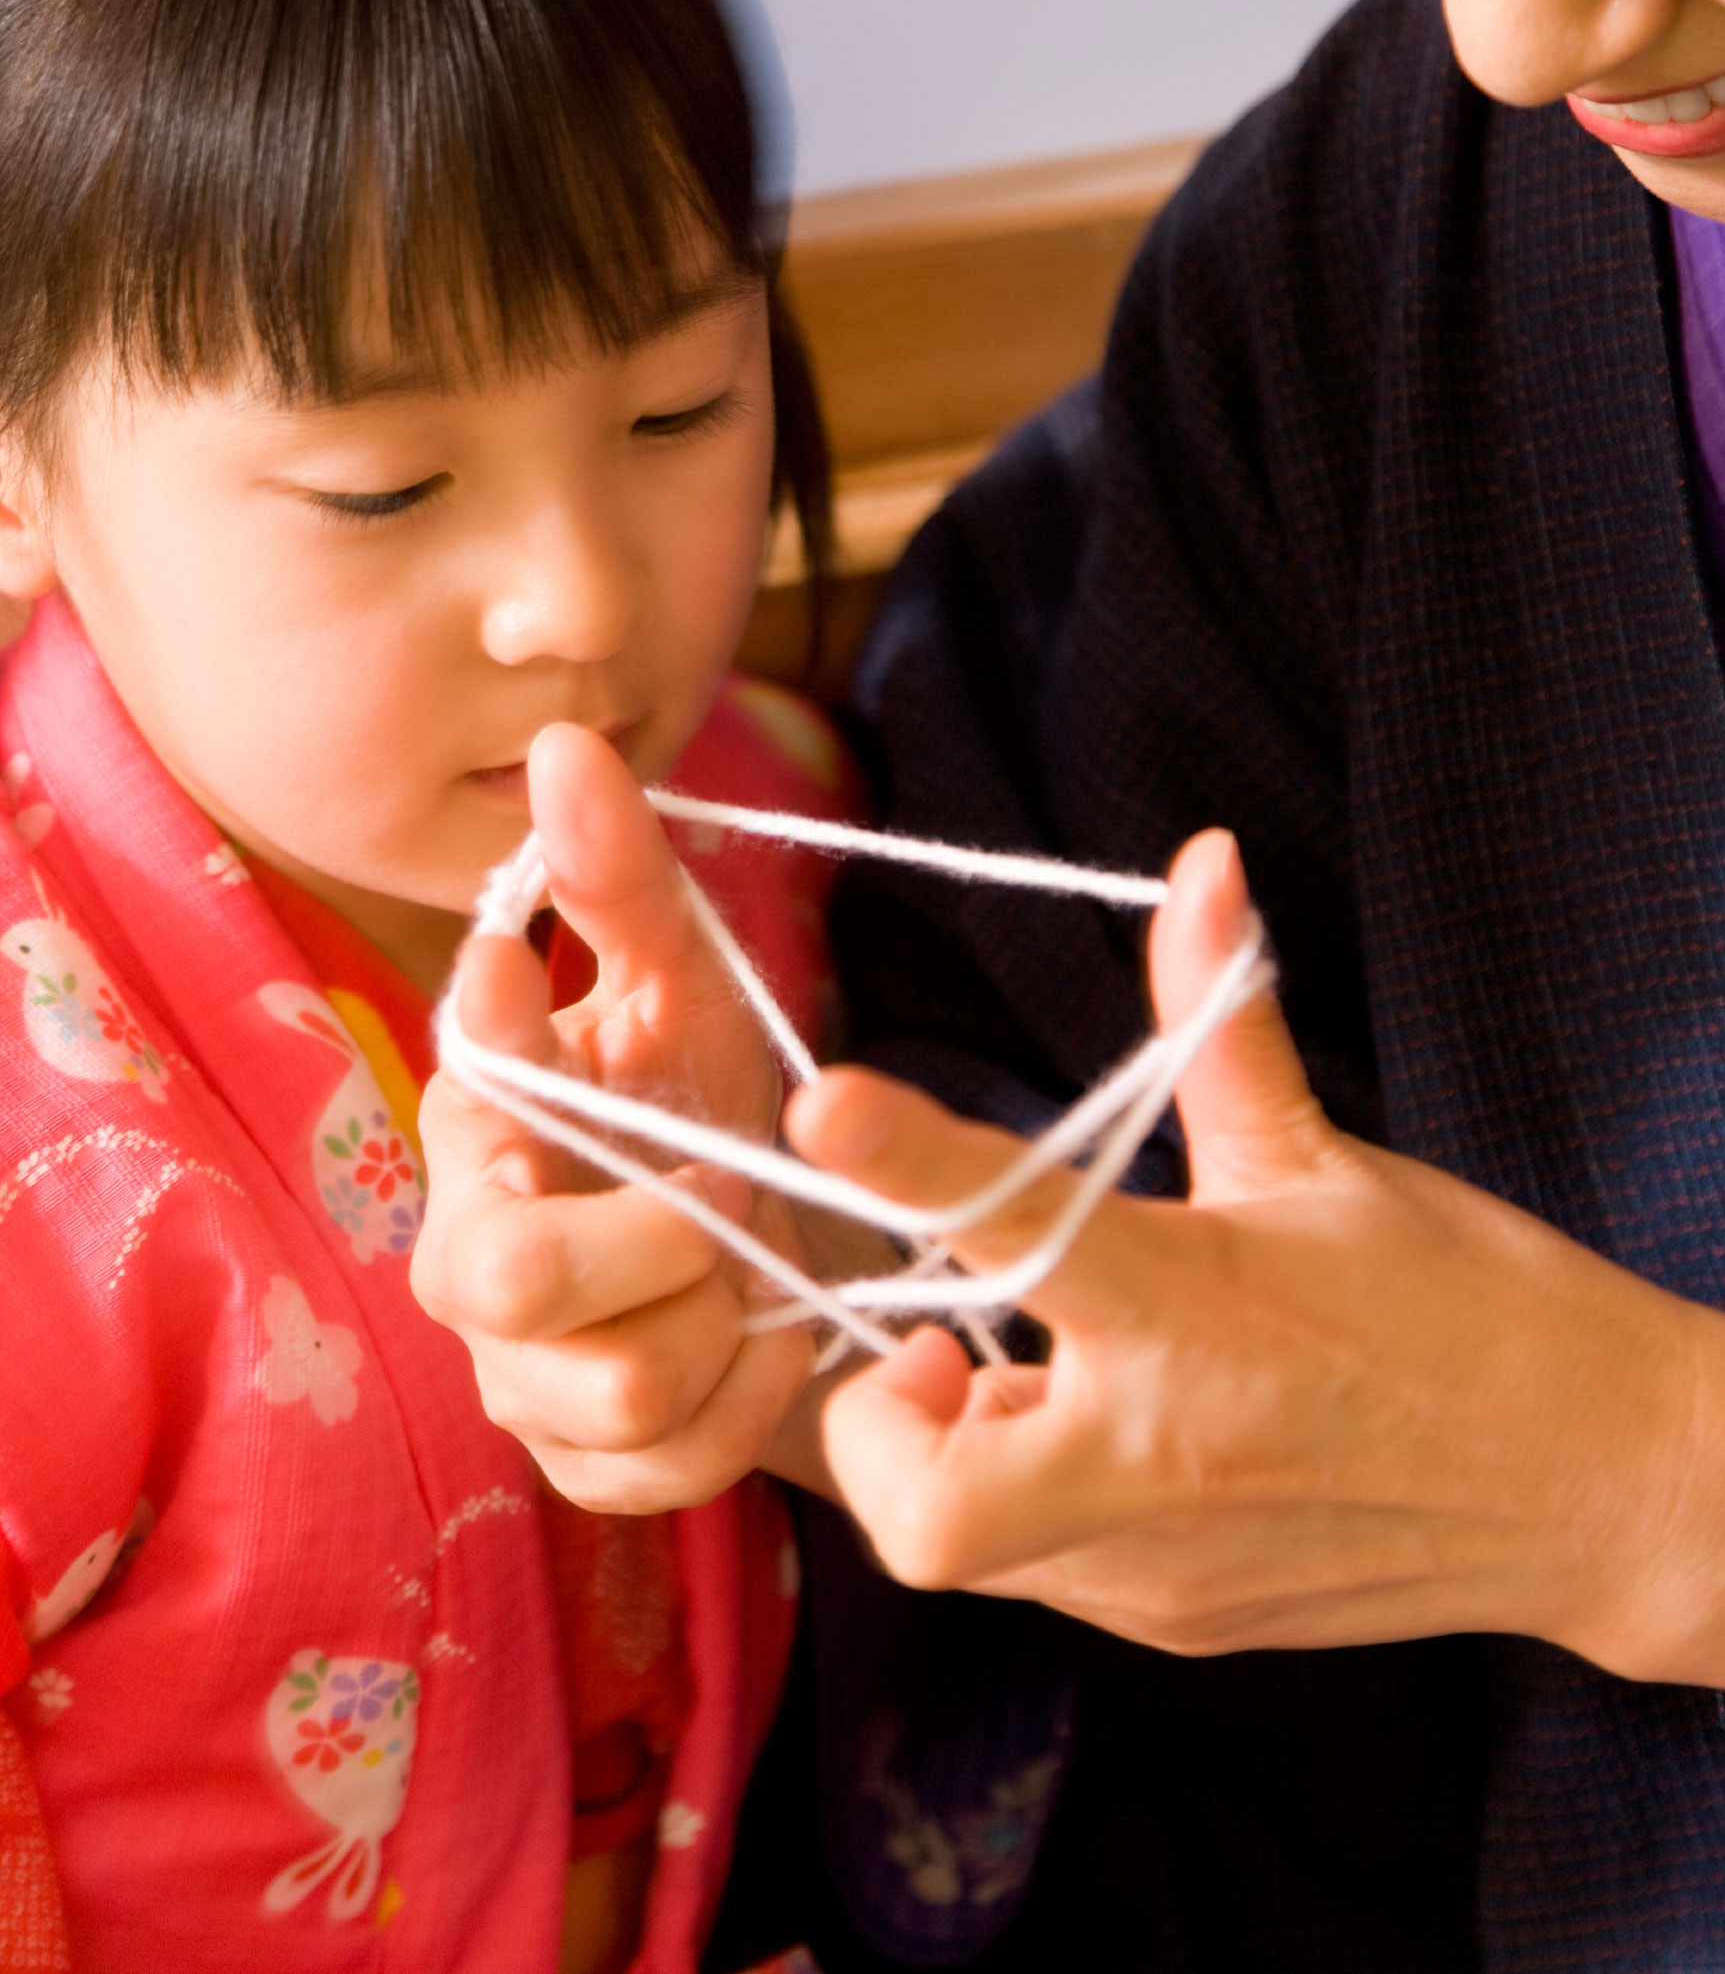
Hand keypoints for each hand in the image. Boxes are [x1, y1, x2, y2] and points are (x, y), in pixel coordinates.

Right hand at [411, 722, 816, 1512]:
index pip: (473, 1120)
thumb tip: (565, 741)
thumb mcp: (680, 975)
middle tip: (729, 1190)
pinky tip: (766, 1340)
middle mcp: (467, 1258)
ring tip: (746, 1265)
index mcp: (479, 1128)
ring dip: (722, 1323)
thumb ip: (620, 876)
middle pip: (516, 1289)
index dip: (566, 1110)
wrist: (768, 1223)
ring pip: (616, 1394)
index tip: (652, 1080)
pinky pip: (670, 1473)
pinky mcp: (580, 1463)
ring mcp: (517, 1375)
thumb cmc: (698, 1086)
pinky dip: (749, 1405)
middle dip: (665, 1241)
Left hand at [789, 832, 1724, 1700]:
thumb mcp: (1325, 1159)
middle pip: (925, 1513)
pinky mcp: (1178, 1625)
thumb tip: (1198, 862)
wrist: (1599, 1485)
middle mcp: (1158, 1464)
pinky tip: (1108, 1429)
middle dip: (876, 1433)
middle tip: (936, 1343)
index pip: (1014, 1227)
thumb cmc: (1464, 1305)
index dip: (904, 1164)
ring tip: (1044, 1369)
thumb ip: (1220, 1024)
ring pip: (974, 1546)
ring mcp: (1163, 1572)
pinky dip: (1032, 1496)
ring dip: (962, 1454)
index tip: (825, 1107)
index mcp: (1192, 1311)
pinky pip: (1045, 1572)